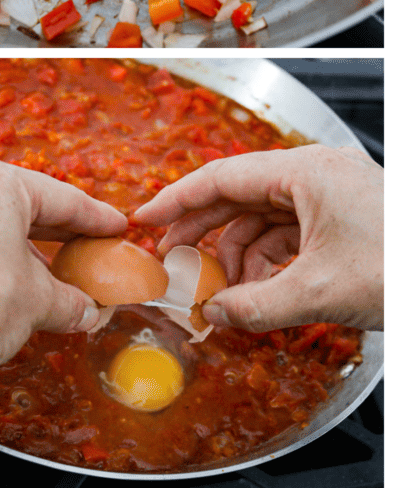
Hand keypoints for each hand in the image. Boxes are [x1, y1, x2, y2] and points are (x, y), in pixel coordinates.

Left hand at [0, 157, 126, 374]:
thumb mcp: (39, 300)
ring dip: (20, 249)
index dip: (95, 218)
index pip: (59, 198)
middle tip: (91, 248)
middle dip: (57, 233)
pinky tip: (6, 284)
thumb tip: (88, 311)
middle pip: (21, 207)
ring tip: (52, 277)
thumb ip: (69, 299)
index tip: (118, 227)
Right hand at [133, 145, 381, 331]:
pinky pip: (288, 237)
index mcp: (305, 171)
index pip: (221, 177)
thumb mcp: (321, 292)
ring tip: (223, 293)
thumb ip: (256, 305)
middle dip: (204, 234)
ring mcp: (330, 197)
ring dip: (239, 259)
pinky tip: (259, 293)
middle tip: (171, 260)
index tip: (144, 219)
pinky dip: (269, 265)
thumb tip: (212, 316)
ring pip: (262, 221)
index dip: (177, 199)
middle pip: (238, 198)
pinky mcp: (343, 220)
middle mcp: (314, 175)